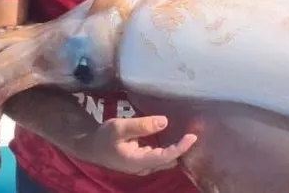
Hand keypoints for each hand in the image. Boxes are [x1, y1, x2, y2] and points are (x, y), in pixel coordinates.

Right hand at [73, 115, 198, 175]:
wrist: (91, 146)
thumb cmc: (104, 136)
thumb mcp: (119, 127)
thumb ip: (142, 125)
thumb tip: (165, 122)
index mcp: (137, 161)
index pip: (164, 157)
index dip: (180, 148)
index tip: (192, 137)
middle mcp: (143, 167)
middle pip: (169, 160)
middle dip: (182, 149)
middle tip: (196, 132)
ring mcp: (144, 166)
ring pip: (166, 160)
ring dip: (177, 149)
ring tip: (189, 134)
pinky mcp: (144, 161)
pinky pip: (161, 156)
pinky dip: (170, 148)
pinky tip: (177, 136)